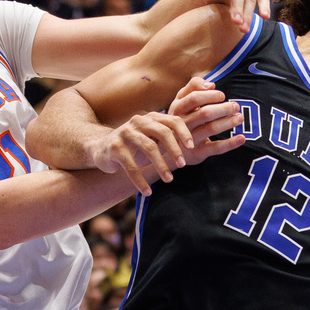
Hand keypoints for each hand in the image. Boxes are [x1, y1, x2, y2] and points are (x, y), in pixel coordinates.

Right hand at [89, 78, 244, 194]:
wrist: (103, 148)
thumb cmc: (136, 145)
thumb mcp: (154, 137)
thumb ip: (173, 136)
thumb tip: (207, 138)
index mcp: (153, 118)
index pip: (173, 120)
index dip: (184, 132)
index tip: (193, 147)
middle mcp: (139, 121)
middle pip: (161, 131)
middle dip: (174, 148)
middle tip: (182, 164)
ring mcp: (125, 133)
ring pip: (147, 147)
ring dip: (160, 165)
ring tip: (169, 179)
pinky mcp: (114, 148)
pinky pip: (130, 165)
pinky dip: (140, 180)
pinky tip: (147, 192)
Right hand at [168, 77, 245, 166]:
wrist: (168, 149)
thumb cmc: (180, 118)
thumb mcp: (180, 100)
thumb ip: (193, 87)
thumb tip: (211, 85)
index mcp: (178, 108)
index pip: (194, 98)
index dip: (210, 96)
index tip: (222, 95)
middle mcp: (182, 124)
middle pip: (204, 114)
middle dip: (223, 109)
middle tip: (236, 106)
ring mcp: (189, 140)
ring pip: (211, 129)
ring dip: (228, 122)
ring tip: (239, 117)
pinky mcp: (198, 153)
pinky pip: (216, 148)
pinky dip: (230, 143)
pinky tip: (241, 138)